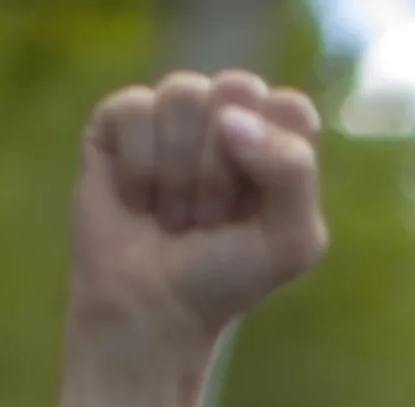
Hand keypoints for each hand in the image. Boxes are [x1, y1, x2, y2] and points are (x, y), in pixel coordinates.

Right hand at [69, 72, 327, 360]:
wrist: (153, 310)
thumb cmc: (228, 276)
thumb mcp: (291, 242)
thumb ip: (294, 172)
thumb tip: (230, 120)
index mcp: (278, 136)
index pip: (290, 108)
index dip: (270, 161)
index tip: (253, 212)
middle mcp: (227, 114)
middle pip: (237, 89)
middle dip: (221, 167)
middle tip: (210, 218)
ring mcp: (173, 114)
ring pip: (183, 94)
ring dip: (178, 173)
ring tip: (174, 215)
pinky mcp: (120, 120)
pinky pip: (134, 107)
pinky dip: (138, 168)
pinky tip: (138, 201)